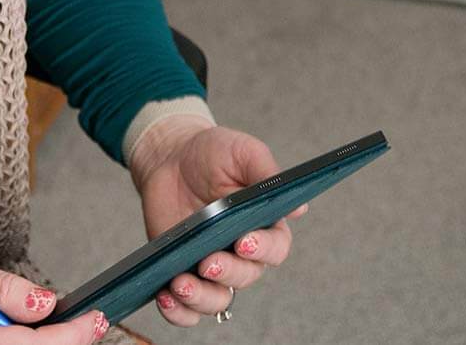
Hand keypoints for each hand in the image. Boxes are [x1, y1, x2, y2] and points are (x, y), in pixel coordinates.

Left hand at [127, 118, 302, 327]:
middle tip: (207, 261)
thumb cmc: (213, 153)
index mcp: (264, 224)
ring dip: (200, 299)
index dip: (263, 249)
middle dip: (227, 272)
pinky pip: (186, 309)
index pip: (275, 248)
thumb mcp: (242, 152)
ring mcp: (210, 266)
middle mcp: (241, 253)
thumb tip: (300, 208)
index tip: (243, 241)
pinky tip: (165, 296)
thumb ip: (266, 172)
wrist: (170, 157)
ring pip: (217, 300)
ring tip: (180, 284)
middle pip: (245, 277)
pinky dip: (178, 312)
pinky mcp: (182, 273)